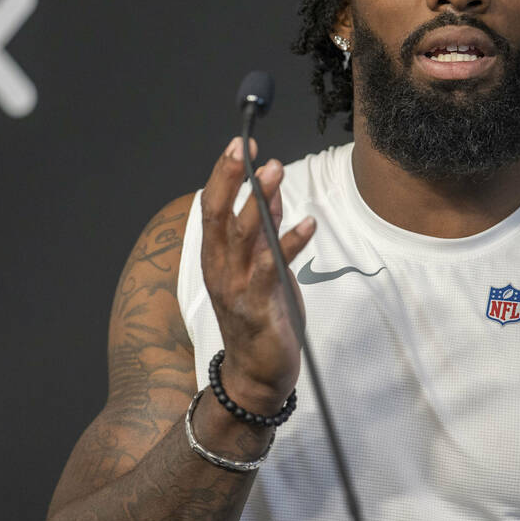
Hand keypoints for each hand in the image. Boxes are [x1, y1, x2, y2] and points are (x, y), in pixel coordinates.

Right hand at [200, 137, 315, 414]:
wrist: (256, 376)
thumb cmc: (259, 318)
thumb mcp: (261, 267)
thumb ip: (264, 230)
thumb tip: (269, 190)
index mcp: (215, 258)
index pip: (212, 208)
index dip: (223, 175)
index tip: (240, 144)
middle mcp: (220, 269)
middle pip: (219, 215)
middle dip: (231, 178)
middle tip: (247, 148)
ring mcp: (236, 288)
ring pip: (243, 236)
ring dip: (260, 201)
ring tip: (275, 171)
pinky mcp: (258, 306)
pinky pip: (271, 268)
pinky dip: (289, 242)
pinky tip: (307, 222)